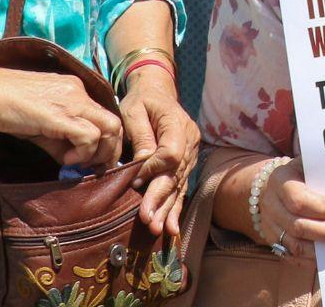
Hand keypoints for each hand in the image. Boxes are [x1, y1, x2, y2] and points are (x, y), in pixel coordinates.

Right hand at [0, 64, 122, 167]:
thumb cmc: (3, 108)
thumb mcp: (38, 125)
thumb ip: (59, 141)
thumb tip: (72, 163)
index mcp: (75, 90)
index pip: (105, 116)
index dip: (105, 141)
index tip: (93, 160)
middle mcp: (80, 92)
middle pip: (115, 123)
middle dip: (110, 150)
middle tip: (94, 167)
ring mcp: (73, 101)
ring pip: (110, 128)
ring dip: (100, 153)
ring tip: (77, 163)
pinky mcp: (62, 114)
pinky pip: (90, 136)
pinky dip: (84, 153)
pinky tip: (66, 160)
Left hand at [121, 65, 199, 235]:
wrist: (157, 94)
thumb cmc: (141, 101)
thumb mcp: (133, 110)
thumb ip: (140, 135)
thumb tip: (143, 163)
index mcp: (177, 124)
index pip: (171, 152)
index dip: (154, 169)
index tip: (135, 180)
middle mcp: (191, 142)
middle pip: (176, 174)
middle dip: (160, 198)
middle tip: (146, 218)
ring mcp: (191, 155)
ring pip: (179, 185)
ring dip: (167, 209)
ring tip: (157, 228)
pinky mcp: (186, 166)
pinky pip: (181, 188)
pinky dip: (175, 209)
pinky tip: (171, 229)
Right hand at [256, 158, 324, 257]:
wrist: (269, 186)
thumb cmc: (298, 173)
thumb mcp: (307, 164)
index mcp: (280, 182)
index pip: (299, 200)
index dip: (323, 206)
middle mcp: (272, 206)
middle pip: (299, 226)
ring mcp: (271, 227)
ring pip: (296, 246)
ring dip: (324, 249)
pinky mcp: (274, 243)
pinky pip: (293, 256)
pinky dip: (314, 259)